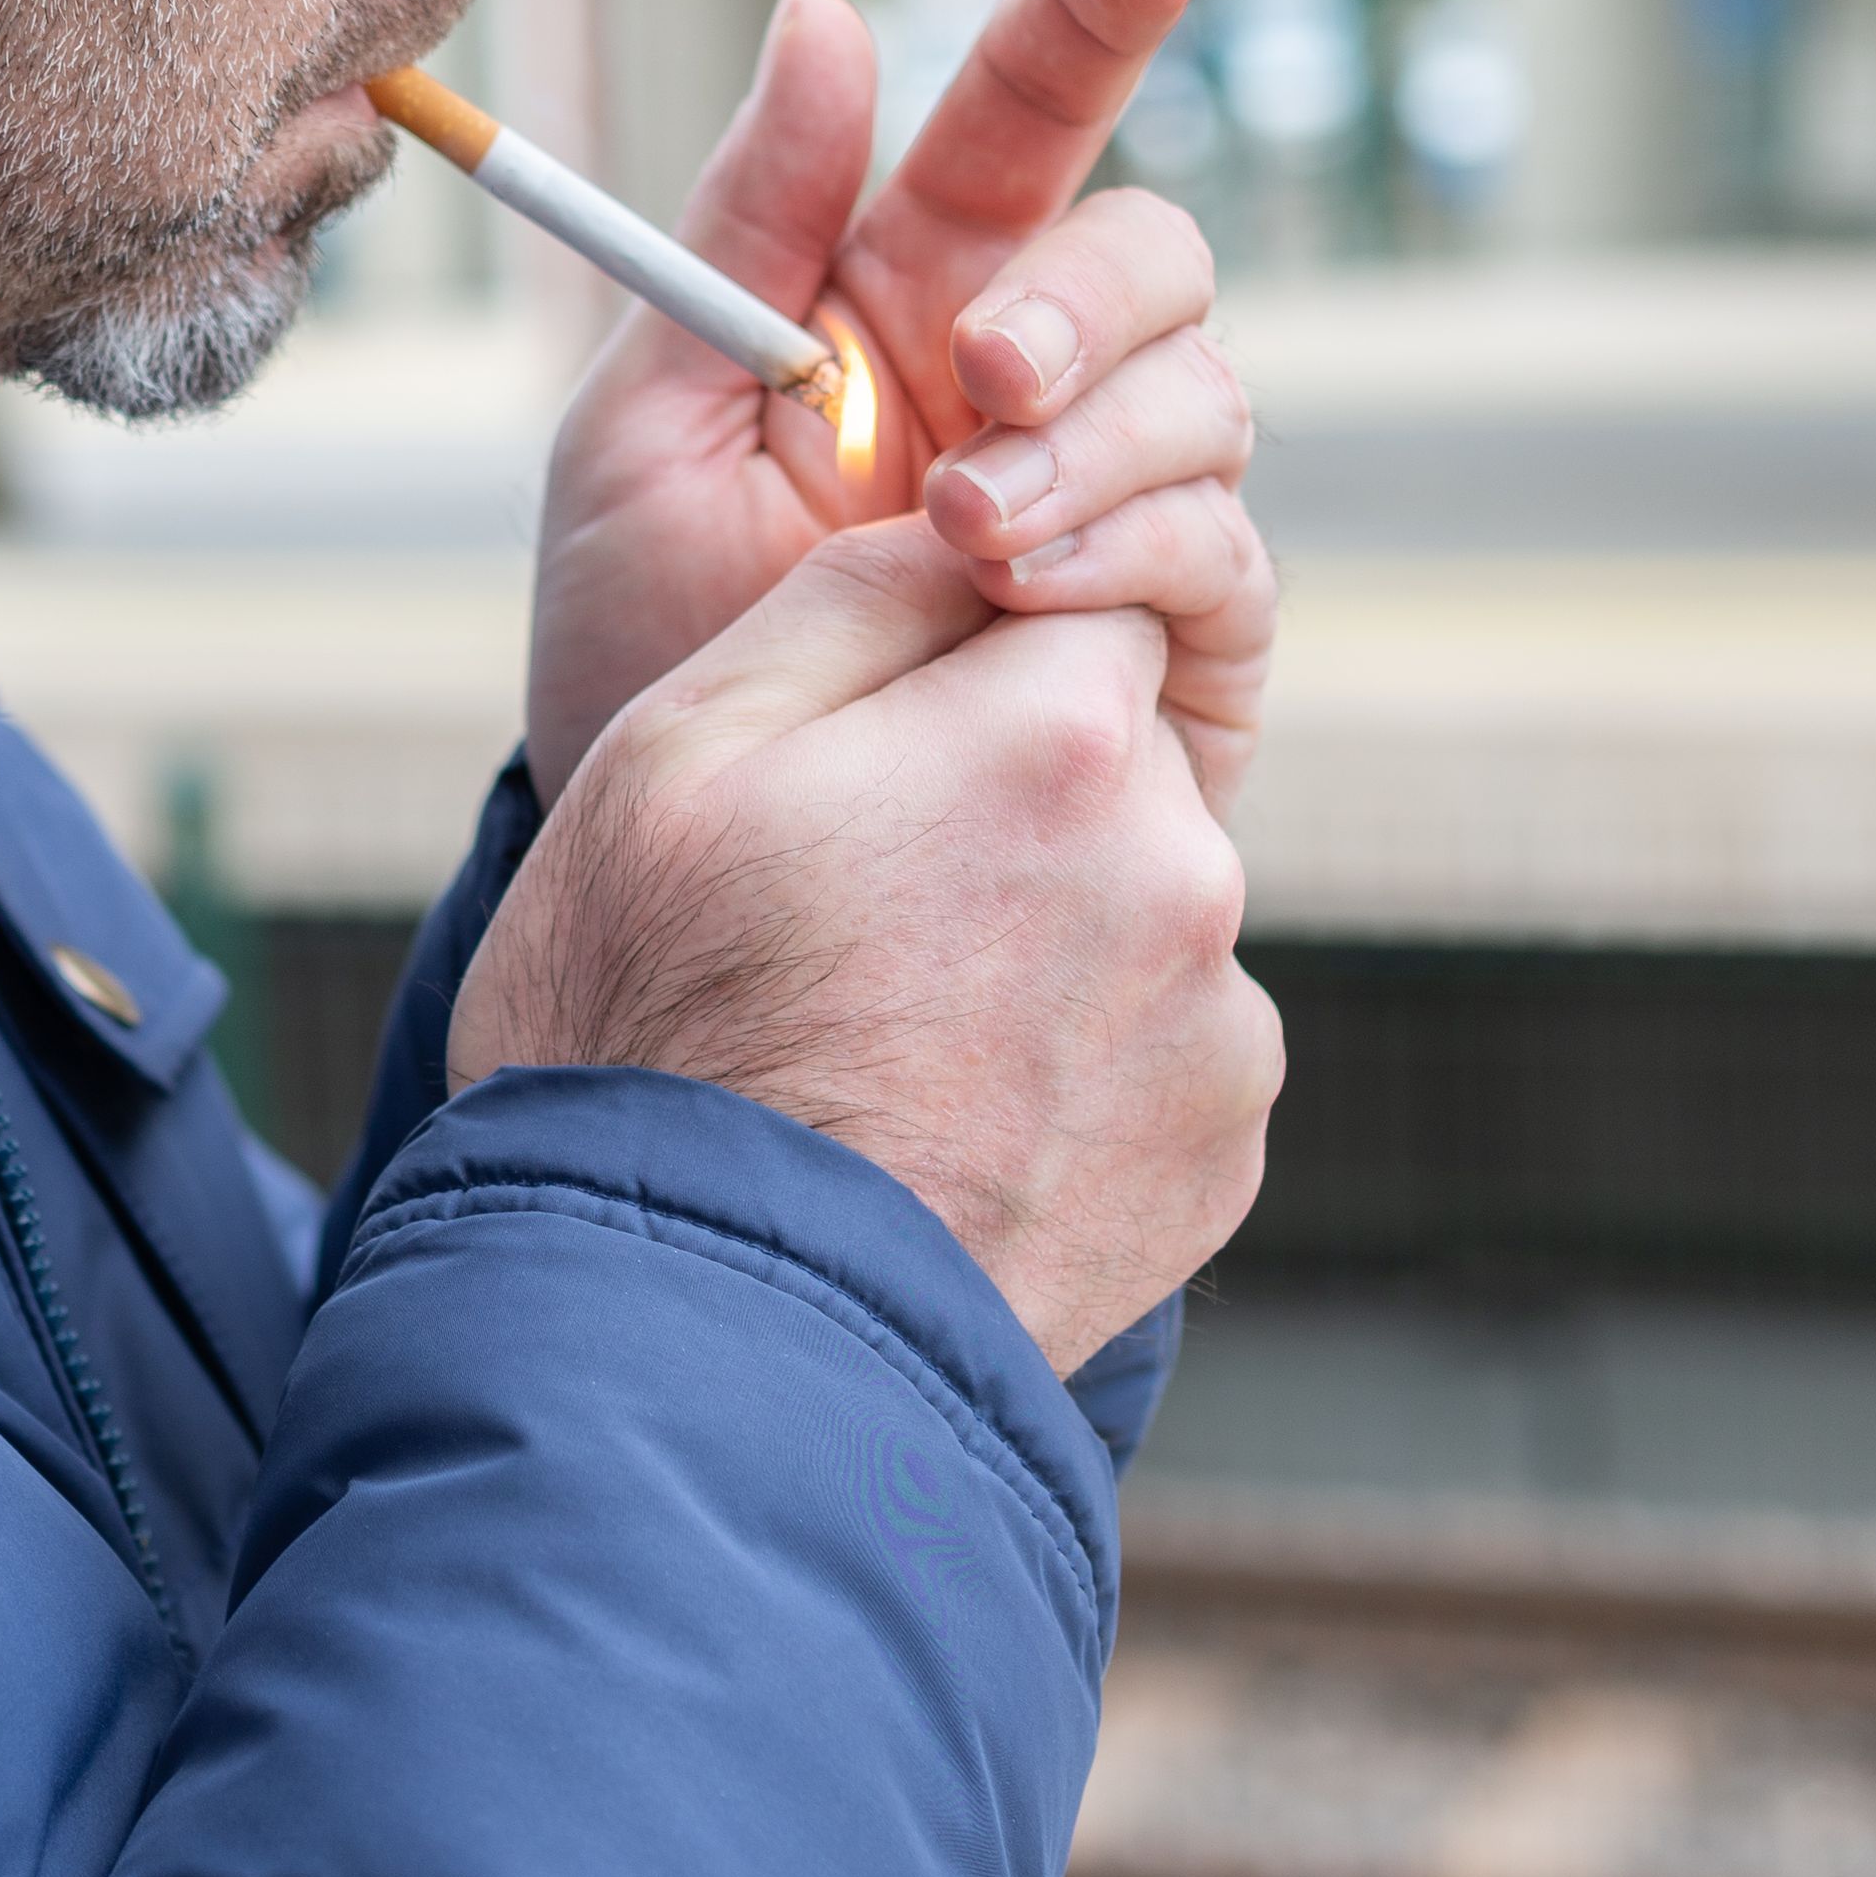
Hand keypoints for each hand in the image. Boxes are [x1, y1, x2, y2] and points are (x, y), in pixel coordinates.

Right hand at [458, 524, 1277, 1369]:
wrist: (707, 1351)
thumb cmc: (653, 1028)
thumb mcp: (676, 754)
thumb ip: (851, 598)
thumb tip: (970, 524)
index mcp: (1060, 735)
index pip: (1074, 597)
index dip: (967, 659)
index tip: (877, 746)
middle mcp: (1184, 868)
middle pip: (1113, 758)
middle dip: (1001, 799)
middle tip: (844, 914)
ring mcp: (1218, 1027)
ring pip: (1136, 907)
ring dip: (1039, 939)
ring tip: (879, 1045)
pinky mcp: (1223, 1156)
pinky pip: (1156, 1052)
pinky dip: (1069, 1072)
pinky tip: (941, 1128)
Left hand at [519, 0, 1273, 815]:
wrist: (688, 871)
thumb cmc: (647, 642)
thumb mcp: (644, 428)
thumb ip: (743, 232)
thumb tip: (825, 19)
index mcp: (907, 299)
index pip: (1026, 125)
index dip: (1087, 24)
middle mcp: (1039, 388)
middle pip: (1153, 257)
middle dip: (1084, 296)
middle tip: (982, 372)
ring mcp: (1119, 511)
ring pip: (1204, 398)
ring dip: (1092, 441)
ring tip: (961, 530)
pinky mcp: (1177, 646)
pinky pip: (1220, 554)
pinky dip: (1135, 552)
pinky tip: (1030, 596)